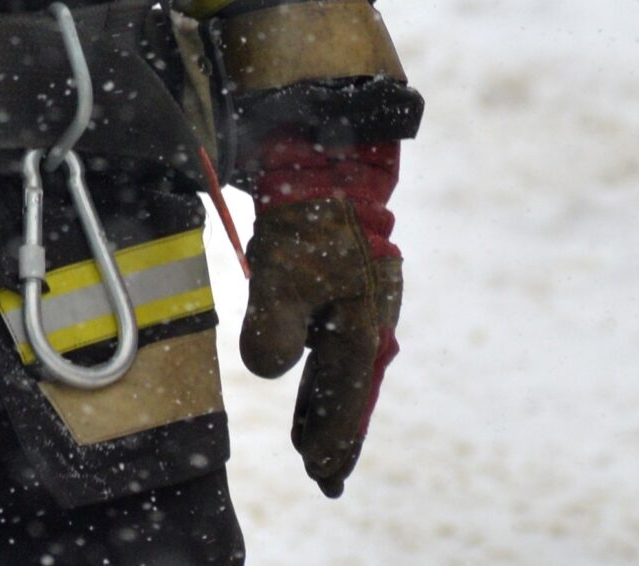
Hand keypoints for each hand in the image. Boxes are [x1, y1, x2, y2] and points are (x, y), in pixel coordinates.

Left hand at [239, 138, 401, 497]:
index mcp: (361, 328)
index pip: (345, 400)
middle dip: (334, 433)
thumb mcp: (284, 272)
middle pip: (349, 392)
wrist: (329, 163)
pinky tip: (314, 375)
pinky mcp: (347, 285)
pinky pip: (338, 343)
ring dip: (330, 406)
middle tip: (323, 475)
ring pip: (344, 370)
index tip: (322, 475)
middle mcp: (369, 321)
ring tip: (315, 442)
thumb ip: (275, 325)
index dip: (333, 439)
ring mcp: (362, 303)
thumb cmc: (310, 221)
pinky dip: (327, 370)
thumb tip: (268, 371)